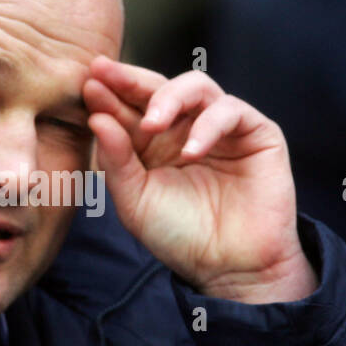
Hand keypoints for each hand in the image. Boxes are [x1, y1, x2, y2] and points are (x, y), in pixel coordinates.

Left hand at [84, 57, 317, 304]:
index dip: (111, 91)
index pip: (131, 105)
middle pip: (159, 87)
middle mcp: (186, 128)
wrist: (230, 268)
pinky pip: (231, 111)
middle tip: (108, 76)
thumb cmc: (180, 236)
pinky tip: (190, 151)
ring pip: (196, 87)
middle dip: (132, 80)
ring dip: (168, 98)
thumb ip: (116, 161)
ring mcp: (221, 127)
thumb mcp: (136, 201)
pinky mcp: (257, 133)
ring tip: (151, 124)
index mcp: (153, 141)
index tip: (88, 82)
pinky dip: (209, 125)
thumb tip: (97, 118)